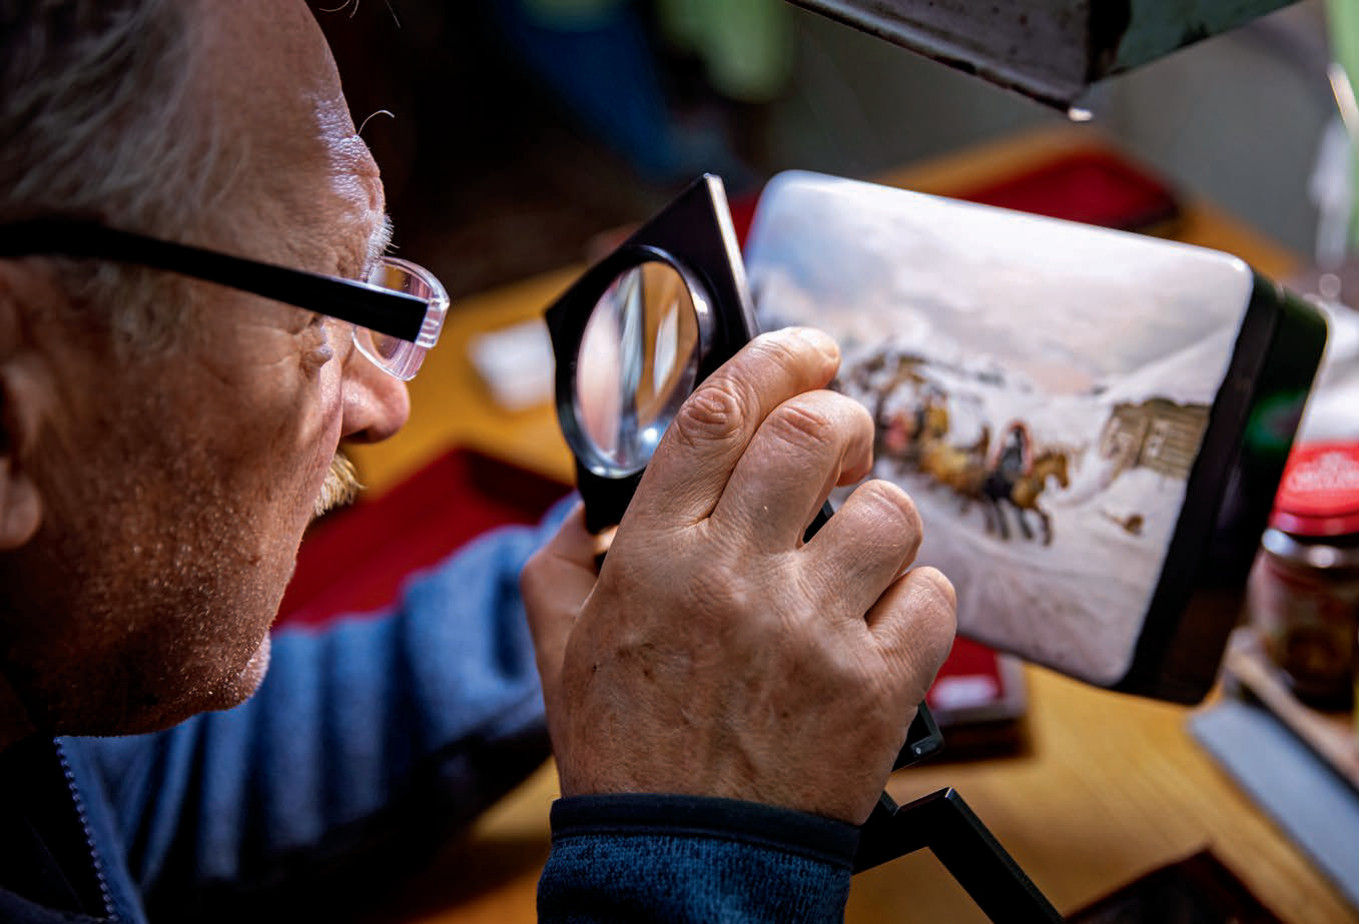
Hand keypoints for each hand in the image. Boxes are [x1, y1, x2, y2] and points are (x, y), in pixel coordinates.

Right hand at [521, 327, 955, 824]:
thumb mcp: (558, 648)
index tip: (805, 349)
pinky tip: (878, 623)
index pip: (721, 414)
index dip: (774, 356)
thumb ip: (565, 558)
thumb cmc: (626, 752)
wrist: (682, 866)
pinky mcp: (875, 688)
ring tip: (855, 555)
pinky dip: (915, 597)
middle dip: (840, 418)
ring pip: (890, 510)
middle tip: (839, 443)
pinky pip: (933, 594)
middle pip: (815, 433)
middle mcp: (733, 580)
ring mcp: (810, 632)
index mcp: (654, 558)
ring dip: (879, 517)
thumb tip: (597, 503)